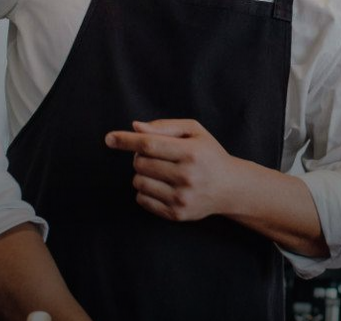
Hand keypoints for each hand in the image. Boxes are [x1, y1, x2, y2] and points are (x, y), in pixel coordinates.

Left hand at [105, 119, 248, 221]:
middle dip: (140, 156)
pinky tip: (162, 186)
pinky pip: (142, 200)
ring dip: (143, 174)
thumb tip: (135, 127)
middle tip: (157, 156)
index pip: (149, 144)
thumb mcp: (194, 131)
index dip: (126, 140)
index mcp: (191, 153)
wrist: (231, 188)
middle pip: (140, 163)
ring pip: (138, 182)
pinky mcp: (177, 214)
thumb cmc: (208, 154)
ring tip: (161, 171)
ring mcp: (182, 198)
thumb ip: (163, 126)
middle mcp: (187, 177)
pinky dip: (145, 191)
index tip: (109, 138)